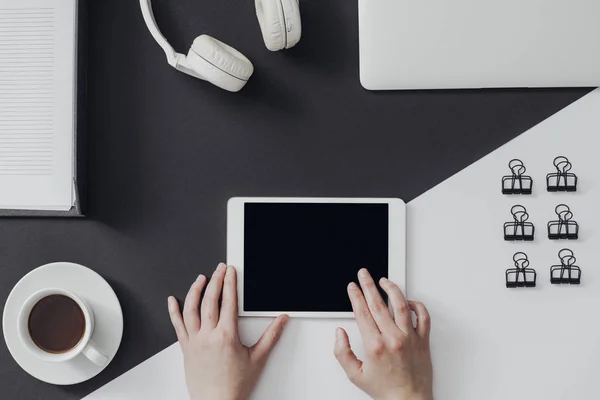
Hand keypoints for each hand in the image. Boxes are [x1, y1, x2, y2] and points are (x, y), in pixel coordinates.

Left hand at [168, 263, 288, 399]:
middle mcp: (208, 336)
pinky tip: (172, 300)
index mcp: (227, 336)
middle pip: (209, 300)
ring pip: (191, 309)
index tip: (230, 271)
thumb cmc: (234, 386)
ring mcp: (194, 342)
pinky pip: (177, 326)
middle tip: (218, 269)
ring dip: (195, 290)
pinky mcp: (185, 348)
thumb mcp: (257, 359)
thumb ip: (271, 336)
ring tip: (200, 279)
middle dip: (215, 280)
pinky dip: (173, 311)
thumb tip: (281, 320)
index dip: (229, 283)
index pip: (228, 302)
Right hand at [334, 269, 432, 399]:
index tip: (352, 287)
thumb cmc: (385, 390)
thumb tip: (340, 334)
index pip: (362, 312)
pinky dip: (416, 305)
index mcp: (375, 346)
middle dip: (368, 285)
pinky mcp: (423, 340)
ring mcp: (410, 337)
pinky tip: (408, 300)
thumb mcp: (355, 375)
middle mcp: (393, 338)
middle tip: (364, 274)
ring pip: (401, 304)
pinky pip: (422, 316)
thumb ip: (343, 352)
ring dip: (391, 288)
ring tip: (384, 280)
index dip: (355, 296)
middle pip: (378, 303)